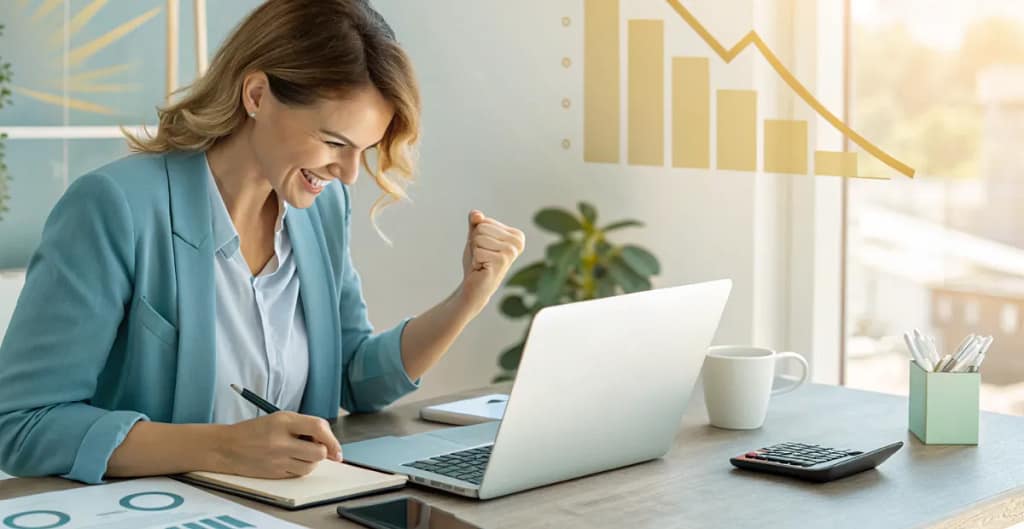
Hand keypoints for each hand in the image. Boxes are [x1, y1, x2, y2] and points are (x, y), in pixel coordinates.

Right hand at [217, 411, 342, 477]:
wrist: (227, 447)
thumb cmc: (255, 431)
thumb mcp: (279, 418)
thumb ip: (304, 426)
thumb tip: (328, 441)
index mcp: (283, 421)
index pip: (318, 427)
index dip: (332, 438)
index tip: (336, 447)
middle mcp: (281, 441)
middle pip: (318, 452)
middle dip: (323, 451)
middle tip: (315, 447)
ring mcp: (277, 459)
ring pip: (311, 466)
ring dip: (312, 461)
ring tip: (300, 453)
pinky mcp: (275, 473)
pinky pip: (299, 474)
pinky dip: (301, 469)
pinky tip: (291, 460)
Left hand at [460, 210, 525, 315]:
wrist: (475, 286)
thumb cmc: (477, 261)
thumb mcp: (475, 237)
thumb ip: (475, 222)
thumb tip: (476, 214)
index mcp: (516, 235)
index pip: (484, 221)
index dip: (477, 235)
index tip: (484, 249)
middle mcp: (517, 242)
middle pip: (481, 228)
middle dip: (475, 243)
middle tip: (482, 257)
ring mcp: (511, 252)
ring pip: (478, 239)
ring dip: (475, 252)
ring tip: (482, 262)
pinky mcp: (502, 261)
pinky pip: (477, 251)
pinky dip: (475, 261)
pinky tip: (482, 268)